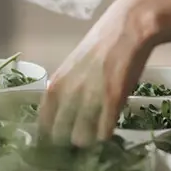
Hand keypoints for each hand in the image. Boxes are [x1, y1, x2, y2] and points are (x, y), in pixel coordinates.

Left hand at [38, 0, 159, 145]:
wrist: (128, 28)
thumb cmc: (100, 46)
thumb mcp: (71, 68)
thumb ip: (65, 91)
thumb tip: (62, 116)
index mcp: (54, 86)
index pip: (43, 126)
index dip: (51, 137)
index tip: (61, 140)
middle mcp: (67, 95)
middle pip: (60, 137)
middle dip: (70, 141)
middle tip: (83, 136)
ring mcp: (89, 99)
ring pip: (82, 140)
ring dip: (90, 140)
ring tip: (98, 132)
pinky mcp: (112, 102)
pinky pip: (104, 133)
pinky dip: (106, 134)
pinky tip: (110, 126)